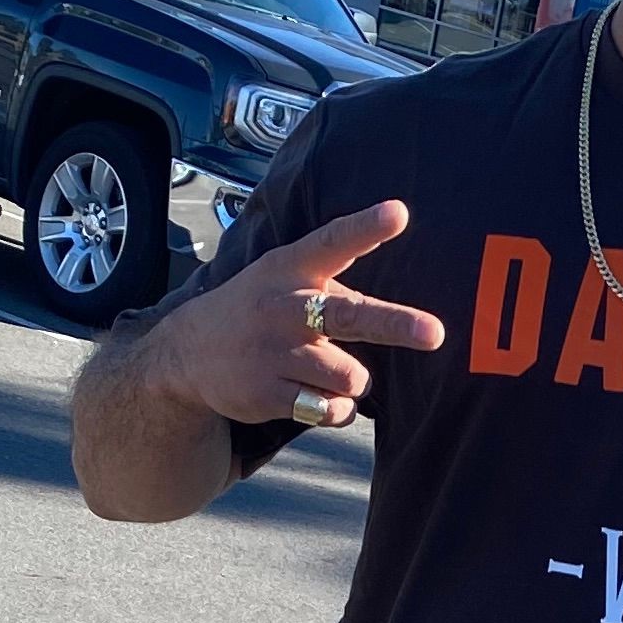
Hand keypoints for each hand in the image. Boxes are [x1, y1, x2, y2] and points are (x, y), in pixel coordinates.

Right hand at [146, 199, 445, 430]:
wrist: (188, 353)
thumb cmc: (260, 309)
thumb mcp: (283, 274)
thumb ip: (333, 272)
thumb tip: (394, 257)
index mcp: (291, 268)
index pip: (332, 242)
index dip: (366, 228)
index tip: (398, 213)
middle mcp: (284, 308)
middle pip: (348, 317)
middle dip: (395, 325)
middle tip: (435, 334)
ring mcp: (274, 353)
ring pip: (350, 377)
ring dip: (351, 381)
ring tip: (327, 371)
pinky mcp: (267, 393)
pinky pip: (330, 409)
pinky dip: (335, 408)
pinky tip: (312, 396)